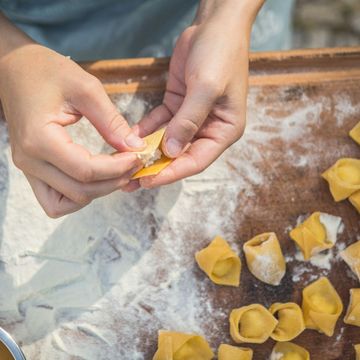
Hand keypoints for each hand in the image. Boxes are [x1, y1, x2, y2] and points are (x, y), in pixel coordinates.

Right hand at [0, 24, 144, 216]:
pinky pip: (55, 200)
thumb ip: (111, 122)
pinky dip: (78, 196)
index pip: (85, 171)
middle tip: (133, 164)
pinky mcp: (32, 170)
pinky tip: (95, 178)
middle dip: (113, 181)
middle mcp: (29, 160)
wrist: (15, 69)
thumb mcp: (86, 88)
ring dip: (96, 192)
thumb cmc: (47, 71)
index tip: (137, 157)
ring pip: (67, 202)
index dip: (117, 168)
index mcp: (39, 138)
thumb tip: (135, 147)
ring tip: (116, 172)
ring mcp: (28, 168)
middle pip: (79, 191)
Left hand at [134, 0, 262, 188]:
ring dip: (149, 152)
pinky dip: (146, 130)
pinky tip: (130, 137)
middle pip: (180, 155)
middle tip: (131, 179)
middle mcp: (209, 128)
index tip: (148, 180)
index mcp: (224, 131)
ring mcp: (192, 118)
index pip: (196, 161)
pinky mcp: (178, 105)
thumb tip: (169, 151)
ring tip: (126, 164)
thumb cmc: (220, 55)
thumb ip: (188, 121)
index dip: (172, 173)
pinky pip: (160, 123)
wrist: (215, 25)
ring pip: (168, 141)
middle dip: (157, 167)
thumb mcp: (206, 88)